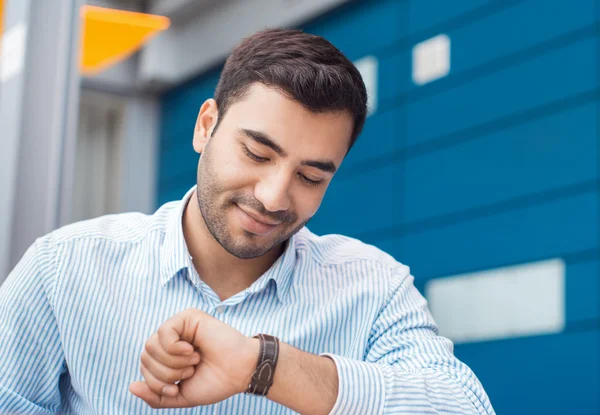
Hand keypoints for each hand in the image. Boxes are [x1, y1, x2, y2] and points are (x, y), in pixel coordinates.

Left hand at [129, 308, 259, 407]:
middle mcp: (171, 339)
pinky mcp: (188, 317)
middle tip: (189, 372)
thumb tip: (131, 386)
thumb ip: (155, 396)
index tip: (177, 389)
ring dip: (172, 362)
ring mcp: (179, 326)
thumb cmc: (214, 382)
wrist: (239, 372)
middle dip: (165, 373)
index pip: (144, 366)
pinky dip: (175, 348)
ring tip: (193, 361)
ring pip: (152, 345)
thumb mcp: (180, 396)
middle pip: (145, 356)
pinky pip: (164, 332)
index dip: (155, 383)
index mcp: (168, 356)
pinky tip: (192, 350)